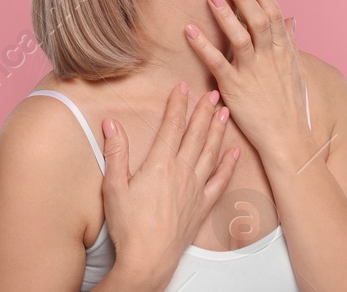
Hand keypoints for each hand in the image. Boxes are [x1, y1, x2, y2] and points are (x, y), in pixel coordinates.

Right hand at [100, 82, 238, 282]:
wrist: (148, 258)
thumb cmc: (128, 224)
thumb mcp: (113, 186)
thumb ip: (116, 152)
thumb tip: (111, 123)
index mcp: (159, 164)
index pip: (171, 126)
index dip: (177, 105)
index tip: (182, 88)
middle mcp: (182, 172)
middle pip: (196, 135)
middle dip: (204, 112)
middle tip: (213, 93)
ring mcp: (196, 188)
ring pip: (211, 152)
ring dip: (218, 131)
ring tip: (225, 113)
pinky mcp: (202, 205)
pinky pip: (220, 180)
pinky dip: (229, 164)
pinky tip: (234, 152)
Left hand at [186, 0, 314, 159]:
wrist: (288, 137)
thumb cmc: (290, 104)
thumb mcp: (295, 70)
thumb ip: (290, 42)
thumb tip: (292, 19)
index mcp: (284, 52)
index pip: (274, 14)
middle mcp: (271, 58)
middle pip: (258, 20)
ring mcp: (253, 72)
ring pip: (240, 37)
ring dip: (226, 14)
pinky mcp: (235, 87)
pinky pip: (217, 63)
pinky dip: (202, 45)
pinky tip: (189, 30)